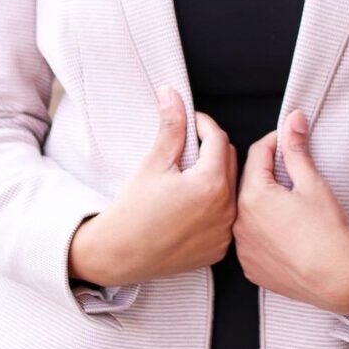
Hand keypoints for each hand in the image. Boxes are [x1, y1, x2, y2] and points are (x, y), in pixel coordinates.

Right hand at [68, 87, 236, 286]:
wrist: (118, 254)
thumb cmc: (133, 209)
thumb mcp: (154, 161)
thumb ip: (171, 125)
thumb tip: (172, 94)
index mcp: (211, 184)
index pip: (217, 138)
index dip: (203, 124)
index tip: (189, 121)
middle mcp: (225, 209)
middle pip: (228, 160)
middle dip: (210, 147)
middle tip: (186, 146)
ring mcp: (224, 232)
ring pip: (230, 187)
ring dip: (215, 174)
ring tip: (188, 173)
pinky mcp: (219, 248)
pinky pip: (226, 214)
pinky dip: (214, 203)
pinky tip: (192, 202)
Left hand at [233, 109, 348, 314]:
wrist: (340, 279)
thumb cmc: (328, 232)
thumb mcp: (312, 182)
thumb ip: (296, 148)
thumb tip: (292, 119)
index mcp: (253, 196)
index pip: (258, 153)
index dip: (276, 142)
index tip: (289, 141)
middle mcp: (240, 223)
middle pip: (249, 181)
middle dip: (268, 171)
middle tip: (292, 171)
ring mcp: (243, 248)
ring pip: (248, 210)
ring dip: (263, 200)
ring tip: (289, 201)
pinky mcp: (250, 268)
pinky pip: (250, 238)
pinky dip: (261, 229)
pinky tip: (284, 229)